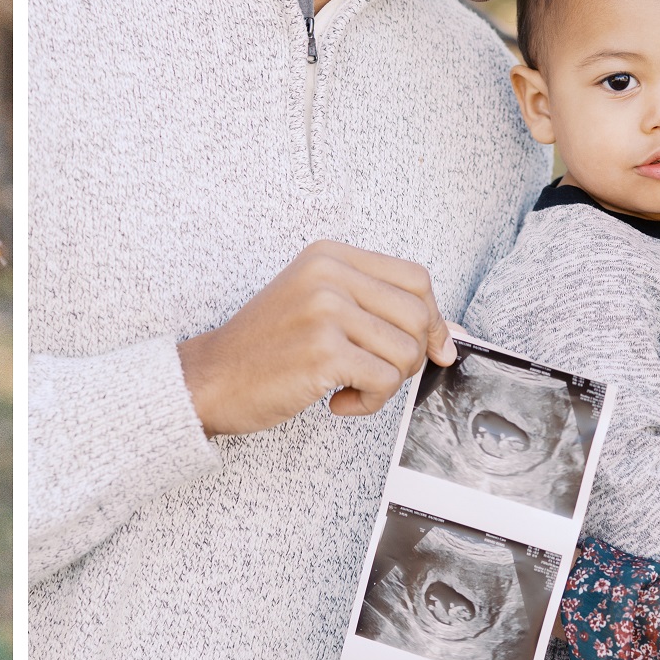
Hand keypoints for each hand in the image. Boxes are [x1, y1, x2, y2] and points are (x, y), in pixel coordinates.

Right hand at [177, 242, 456, 436]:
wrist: (210, 378)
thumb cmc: (264, 348)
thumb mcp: (318, 306)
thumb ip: (377, 309)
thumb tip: (449, 336)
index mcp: (329, 256)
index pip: (416, 278)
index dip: (432, 318)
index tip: (432, 348)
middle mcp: (329, 275)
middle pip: (417, 315)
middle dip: (408, 357)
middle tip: (373, 373)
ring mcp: (325, 310)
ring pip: (406, 352)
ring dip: (385, 383)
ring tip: (349, 386)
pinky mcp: (323, 351)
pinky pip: (384, 381)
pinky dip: (368, 403)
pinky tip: (337, 401)